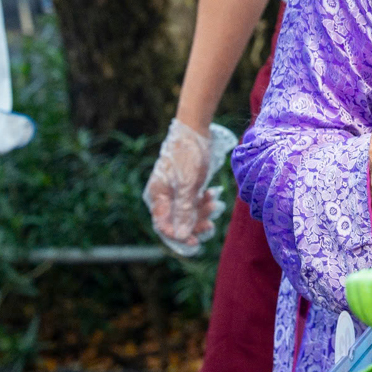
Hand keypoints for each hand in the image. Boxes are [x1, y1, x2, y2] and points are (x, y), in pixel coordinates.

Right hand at [143, 118, 237, 256]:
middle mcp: (163, 195)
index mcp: (157, 196)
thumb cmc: (188, 155)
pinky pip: (193, 201)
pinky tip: (213, 194)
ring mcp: (175, 190)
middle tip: (210, 225)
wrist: (194, 129)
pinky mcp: (186, 184)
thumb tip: (180, 235)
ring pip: (187, 211)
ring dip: (202, 212)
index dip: (178, 236)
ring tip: (214, 202)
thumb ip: (183, 210)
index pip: (163, 225)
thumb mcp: (187, 185)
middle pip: (176, 221)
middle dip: (194, 224)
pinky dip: (203, 201)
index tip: (195, 242)